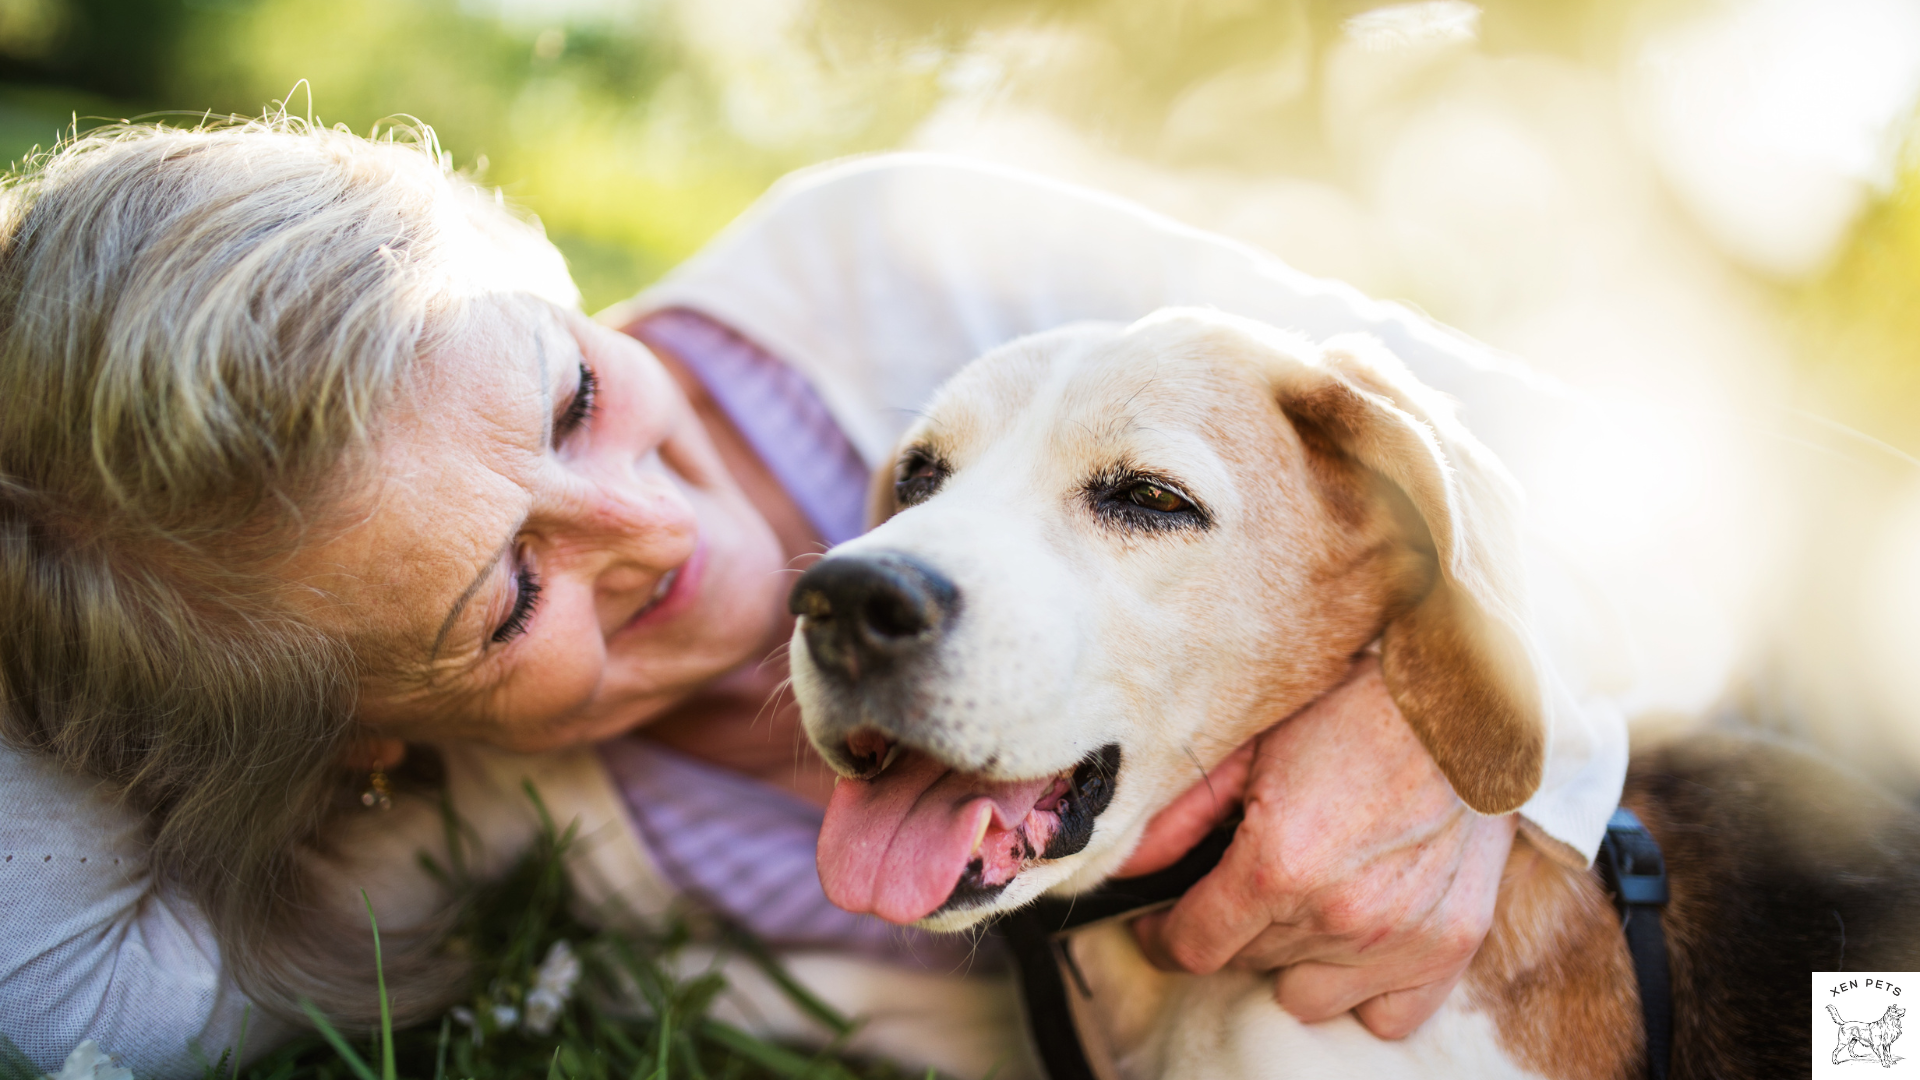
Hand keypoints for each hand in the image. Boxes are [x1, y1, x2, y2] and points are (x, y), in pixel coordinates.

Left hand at [1120, 655, 1515, 1038]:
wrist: (1461, 704)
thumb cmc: (1351, 712)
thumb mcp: (1250, 748)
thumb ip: (1181, 816)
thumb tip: (1128, 866)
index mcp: (1279, 865)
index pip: (1193, 948)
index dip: (1161, 939)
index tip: (1158, 925)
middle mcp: (1339, 915)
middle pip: (1247, 965)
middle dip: (1230, 930)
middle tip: (1241, 884)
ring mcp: (1398, 939)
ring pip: (1306, 995)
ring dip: (1291, 959)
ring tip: (1300, 905)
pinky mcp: (1448, 948)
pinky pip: (1384, 1016)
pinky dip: (1361, 990)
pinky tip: (1351, 943)